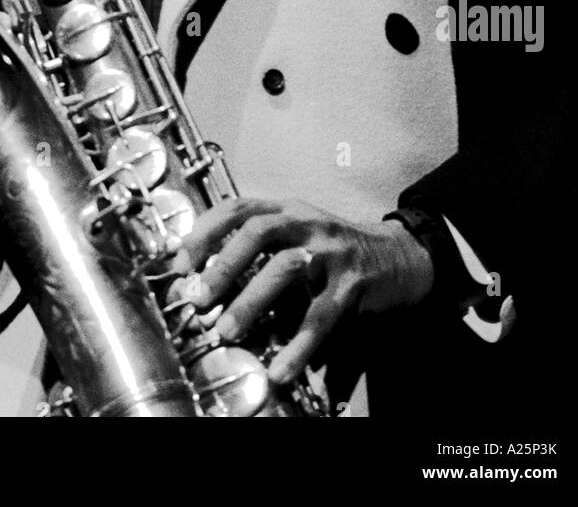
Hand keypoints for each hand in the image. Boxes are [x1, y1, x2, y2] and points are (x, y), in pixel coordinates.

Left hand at [171, 197, 433, 385]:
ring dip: (252, 301)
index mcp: (285, 209)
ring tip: (228, 332)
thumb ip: (257, 252)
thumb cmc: (332, 250)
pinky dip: (298, 345)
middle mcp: (305, 221)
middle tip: (197, 299)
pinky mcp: (352, 284)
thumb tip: (203, 284)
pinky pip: (320, 315)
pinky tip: (280, 368)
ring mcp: (330, 250)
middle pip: (257, 231)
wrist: (397, 256)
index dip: (205, 231)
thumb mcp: (295, 237)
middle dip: (223, 265)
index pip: (238, 208)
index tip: (180, 263)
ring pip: (285, 268)